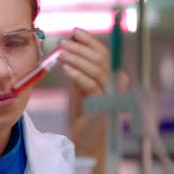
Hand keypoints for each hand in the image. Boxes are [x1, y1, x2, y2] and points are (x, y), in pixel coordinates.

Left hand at [59, 28, 128, 173]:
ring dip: (77, 59)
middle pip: (101, 60)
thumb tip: (68, 48)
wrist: (85, 142)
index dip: (90, 41)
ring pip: (96, 71)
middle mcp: (111, 85)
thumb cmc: (82, 115)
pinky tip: (66, 69)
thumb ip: (78, 71)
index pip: (103, 54)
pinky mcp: (102, 108)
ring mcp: (109, 97)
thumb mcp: (79, 89)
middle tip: (64, 42)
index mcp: (107, 78)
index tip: (75, 31)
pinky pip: (91, 87)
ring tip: (61, 53)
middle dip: (81, 48)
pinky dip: (78, 75)